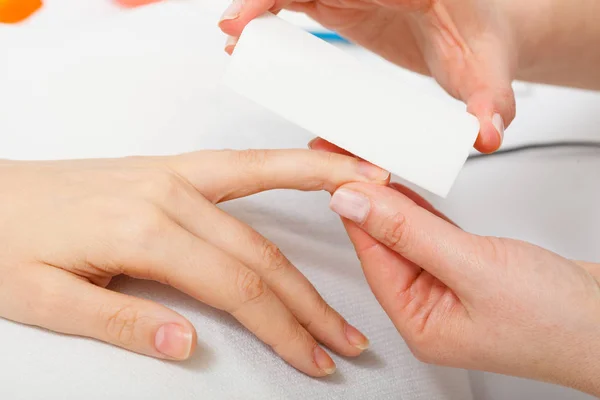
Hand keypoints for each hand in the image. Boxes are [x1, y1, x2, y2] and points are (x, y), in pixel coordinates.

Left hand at [0, 149, 388, 376]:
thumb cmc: (5, 242)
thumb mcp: (43, 298)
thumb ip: (121, 323)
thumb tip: (188, 346)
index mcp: (142, 229)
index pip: (236, 287)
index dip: (281, 329)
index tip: (311, 359)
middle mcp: (169, 195)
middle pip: (260, 257)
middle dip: (308, 306)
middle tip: (343, 342)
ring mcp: (176, 175)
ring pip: (263, 218)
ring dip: (312, 252)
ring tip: (355, 265)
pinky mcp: (176, 169)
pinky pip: (249, 167)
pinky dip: (294, 170)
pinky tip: (328, 172)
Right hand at [219, 0, 518, 153]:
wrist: (480, 36)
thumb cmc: (482, 46)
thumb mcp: (488, 76)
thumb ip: (490, 105)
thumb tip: (484, 136)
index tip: (254, 16)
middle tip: (233, 29)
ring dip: (260, 4)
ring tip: (234, 36)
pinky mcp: (345, 0)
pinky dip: (270, 10)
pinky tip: (251, 31)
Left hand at [326, 179, 599, 394]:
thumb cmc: (560, 320)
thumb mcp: (474, 268)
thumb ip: (409, 232)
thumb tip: (355, 204)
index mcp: (419, 322)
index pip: (373, 255)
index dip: (354, 208)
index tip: (338, 171)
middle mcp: (428, 307)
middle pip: (385, 243)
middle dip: (367, 199)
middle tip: (349, 159)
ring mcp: (448, 288)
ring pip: (407, 236)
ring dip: (390, 200)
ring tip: (369, 164)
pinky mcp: (469, 270)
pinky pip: (432, 235)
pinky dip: (418, 210)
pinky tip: (401, 188)